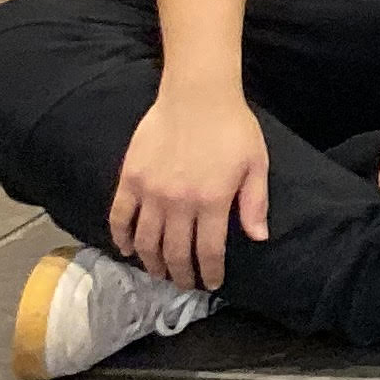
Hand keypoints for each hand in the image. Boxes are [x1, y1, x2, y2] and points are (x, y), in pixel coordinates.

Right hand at [110, 86, 270, 292]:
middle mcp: (179, 202)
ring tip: (158, 272)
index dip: (209, 272)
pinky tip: (126, 249)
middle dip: (180, 275)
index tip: (210, 284)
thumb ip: (255, 203)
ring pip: (147, 241)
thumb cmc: (233, 127)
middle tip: (183, 284)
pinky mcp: (131, 178)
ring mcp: (151, 191)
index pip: (209, 251)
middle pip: (176, 252)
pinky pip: (120, 216)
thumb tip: (258, 238)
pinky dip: (120, 237)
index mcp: (213, 201)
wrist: (198, 94)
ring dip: (152, 262)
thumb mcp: (256, 163)